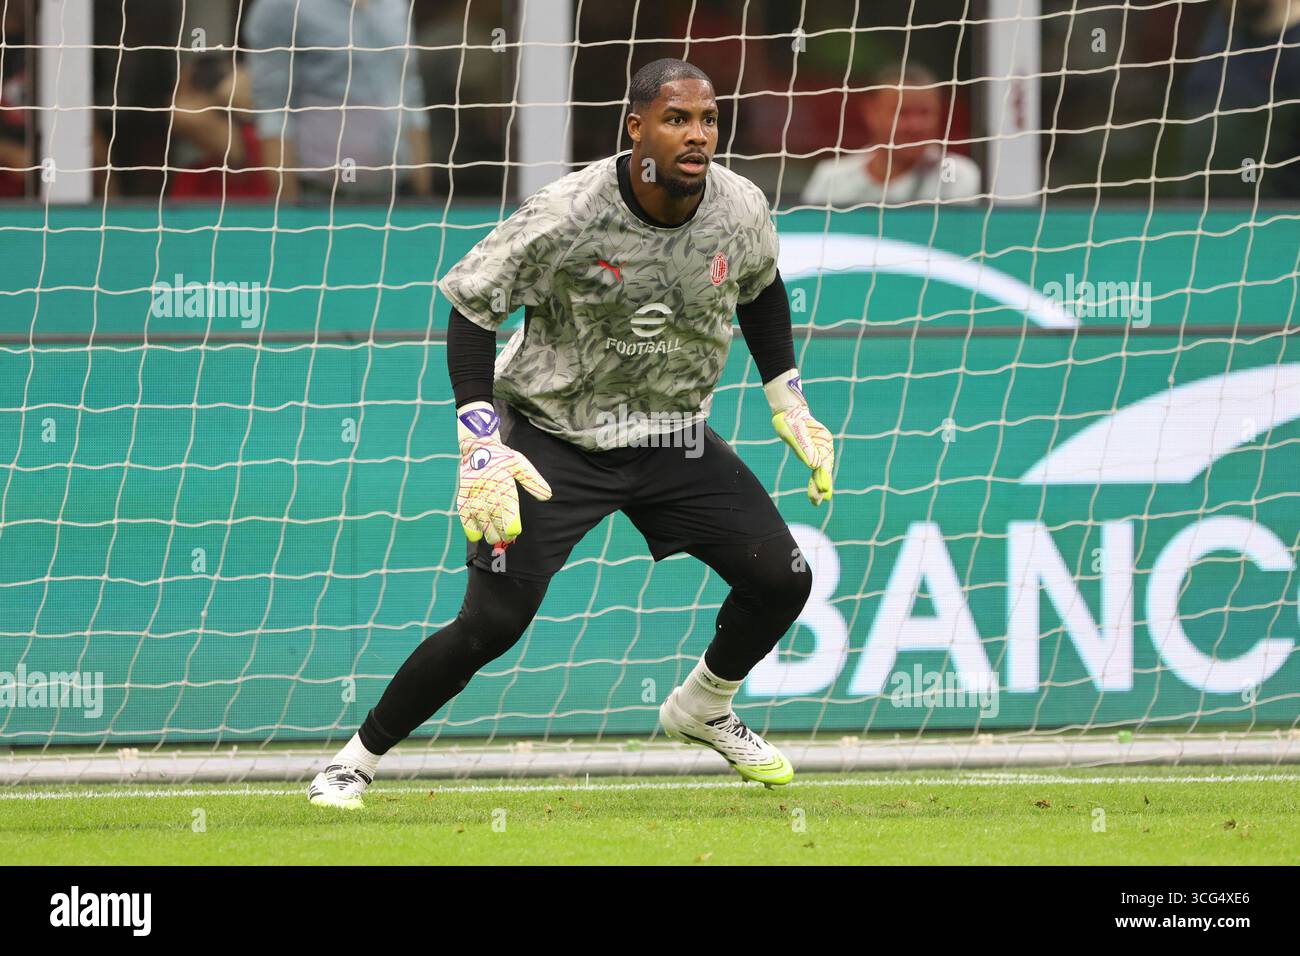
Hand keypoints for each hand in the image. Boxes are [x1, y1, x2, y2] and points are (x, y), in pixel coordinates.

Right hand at [455, 402, 552, 545]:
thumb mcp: (520, 464)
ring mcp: (473, 491)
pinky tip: (476, 536)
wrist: (477, 446)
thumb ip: (533, 481)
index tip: (515, 532)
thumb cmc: (502, 457)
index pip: (507, 507)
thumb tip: (548, 496)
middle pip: (494, 515)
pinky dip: (469, 526)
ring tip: (494, 539)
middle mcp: (487, 488)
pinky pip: (464, 513)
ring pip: (479, 517)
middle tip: (507, 540)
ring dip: (487, 531)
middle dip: (500, 531)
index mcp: (503, 481)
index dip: (510, 523)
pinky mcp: (463, 494)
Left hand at [764, 370, 833, 505]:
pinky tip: (817, 490)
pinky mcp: (812, 453)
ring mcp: (819, 450)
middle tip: (819, 501)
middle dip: (822, 485)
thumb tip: (813, 466)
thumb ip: (804, 449)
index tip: (823, 491)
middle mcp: (824, 447)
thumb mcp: (794, 433)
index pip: (823, 463)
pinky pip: (816, 468)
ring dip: (819, 485)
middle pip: (824, 469)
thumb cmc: (790, 420)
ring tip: (817, 501)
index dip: (823, 478)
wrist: (788, 412)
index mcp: (823, 441)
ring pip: (821, 471)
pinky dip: (816, 479)